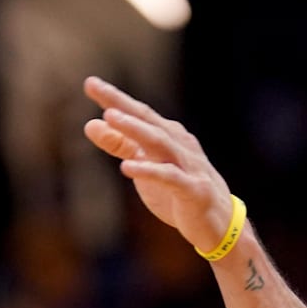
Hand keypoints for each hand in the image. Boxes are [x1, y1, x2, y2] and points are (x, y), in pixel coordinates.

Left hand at [83, 76, 232, 252]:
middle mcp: (179, 144)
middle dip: (121, 104)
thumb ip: (119, 144)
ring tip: (110, 117)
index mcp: (167, 136)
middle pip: (148, 119)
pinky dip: (150, 171)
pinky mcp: (194, 190)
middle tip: (95, 89)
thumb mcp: (143, 165)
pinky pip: (170, 177)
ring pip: (160, 141)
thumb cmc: (177, 191)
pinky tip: (127, 167)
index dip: (115, 98)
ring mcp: (189, 166)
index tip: (90, 83)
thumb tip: (90, 124)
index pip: (139, 113)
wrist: (216, 224)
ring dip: (136, 128)